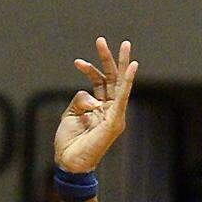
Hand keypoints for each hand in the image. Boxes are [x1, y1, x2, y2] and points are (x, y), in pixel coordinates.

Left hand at [55, 37, 137, 172]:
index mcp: (100, 106)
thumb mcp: (71, 113)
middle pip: (112, 78)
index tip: (78, 62)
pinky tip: (132, 67)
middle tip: (104, 40)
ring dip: (122, 63)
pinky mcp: (115, 121)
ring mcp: (114, 114)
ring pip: (120, 84)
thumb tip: (91, 94)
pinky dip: (128, 81)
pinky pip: (123, 97)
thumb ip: (80, 99)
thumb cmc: (69, 140)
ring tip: (125, 44)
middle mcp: (110, 108)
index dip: (91, 69)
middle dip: (110, 58)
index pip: (100, 81)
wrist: (69, 162)